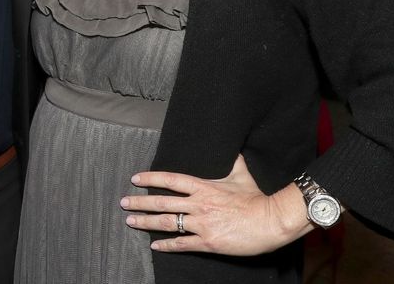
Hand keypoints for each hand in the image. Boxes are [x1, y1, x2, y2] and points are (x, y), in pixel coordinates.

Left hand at [120, 155, 310, 255]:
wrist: (270, 221)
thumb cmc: (256, 198)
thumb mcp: (241, 175)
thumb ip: (232, 162)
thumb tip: (233, 148)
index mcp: (204, 186)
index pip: (170, 179)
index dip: (150, 178)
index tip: (135, 179)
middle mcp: (198, 204)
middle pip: (162, 201)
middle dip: (140, 202)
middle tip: (123, 202)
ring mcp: (201, 224)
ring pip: (166, 222)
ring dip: (146, 222)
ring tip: (130, 221)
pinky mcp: (208, 242)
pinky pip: (181, 243)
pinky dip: (166, 245)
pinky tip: (154, 246)